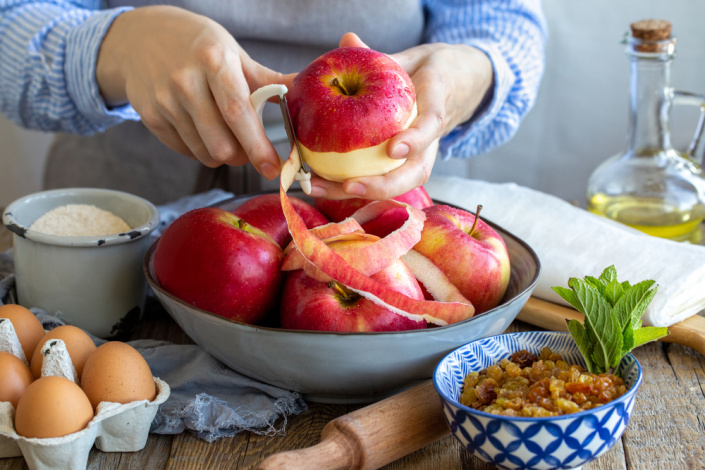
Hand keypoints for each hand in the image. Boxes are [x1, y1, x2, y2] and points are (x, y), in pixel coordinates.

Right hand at [96, 5, 293, 179]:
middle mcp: (185, 81)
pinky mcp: (149, 117)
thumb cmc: (198, 46)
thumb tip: (305, 94)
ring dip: (222, 154)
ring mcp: (164, 101)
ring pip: (204, 154)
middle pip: (221, 144)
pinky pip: (186, 151)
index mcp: (214, 61)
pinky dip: (200, 149)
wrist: (139, 37)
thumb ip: (269, 80)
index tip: (273, 168)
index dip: (257, 146)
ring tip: (225, 134)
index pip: (237, 112)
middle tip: (249, 148)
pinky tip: (201, 129)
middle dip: (242, 156)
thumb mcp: (233, 54)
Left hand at [308, 33, 492, 199]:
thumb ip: (380, 56)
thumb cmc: (427, 74)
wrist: (454, 87)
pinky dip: (354, 186)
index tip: (394, 149)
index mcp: (436, 105)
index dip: (415, 139)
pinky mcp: (407, 165)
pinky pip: (383, 180)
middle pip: (416, 172)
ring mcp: (421, 156)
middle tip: (350, 186)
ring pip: (400, 183)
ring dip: (362, 192)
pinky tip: (321, 185)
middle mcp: (432, 140)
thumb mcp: (408, 60)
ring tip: (323, 189)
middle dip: (383, 185)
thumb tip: (347, 40)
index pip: (431, 124)